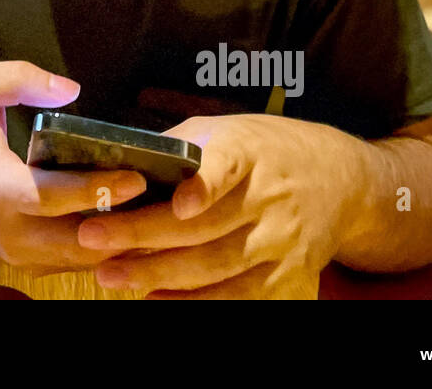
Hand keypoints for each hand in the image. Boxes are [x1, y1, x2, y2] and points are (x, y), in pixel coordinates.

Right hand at [0, 62, 148, 275]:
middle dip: (123, 222)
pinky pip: (71, 263)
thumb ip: (21, 78)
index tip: (136, 177)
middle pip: (78, 239)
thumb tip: (72, 90)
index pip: (53, 197)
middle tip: (165, 198)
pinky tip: (128, 223)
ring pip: (80, 259)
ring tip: (158, 212)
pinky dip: (102, 247)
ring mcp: (13, 253)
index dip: (96, 189)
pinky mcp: (20, 262)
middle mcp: (7, 229)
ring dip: (118, 238)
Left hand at [75, 114, 365, 297]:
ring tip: (112, 276)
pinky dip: (194, 303)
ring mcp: (282, 243)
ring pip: (217, 268)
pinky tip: (155, 298)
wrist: (338, 179)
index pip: (229, 167)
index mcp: (250, 152)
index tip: (180, 203)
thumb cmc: (264, 150)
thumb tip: (119, 160)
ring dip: (160, 276)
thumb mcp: (227, 129)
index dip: (205, 186)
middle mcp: (270, 199)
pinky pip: (238, 298)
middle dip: (144, 236)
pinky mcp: (290, 278)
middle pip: (205, 227)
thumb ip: (179, 146)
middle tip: (93, 240)